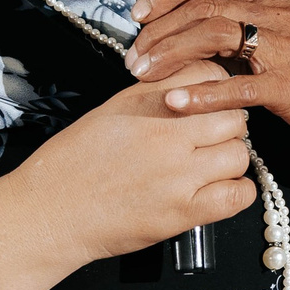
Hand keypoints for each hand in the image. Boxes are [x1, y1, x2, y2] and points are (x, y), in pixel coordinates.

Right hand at [24, 61, 252, 262]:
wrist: (49, 211)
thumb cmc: (73, 163)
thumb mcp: (112, 110)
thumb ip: (155, 95)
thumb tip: (193, 88)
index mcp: (148, 104)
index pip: (211, 76)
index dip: (214, 90)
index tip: (207, 103)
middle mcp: (167, 135)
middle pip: (234, 117)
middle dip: (226, 125)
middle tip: (209, 139)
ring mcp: (179, 176)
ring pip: (240, 155)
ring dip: (230, 160)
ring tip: (207, 167)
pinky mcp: (183, 213)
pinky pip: (239, 195)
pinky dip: (235, 192)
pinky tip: (216, 190)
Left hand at [127, 0, 289, 150]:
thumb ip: (252, 26)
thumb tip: (204, 31)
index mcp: (273, 0)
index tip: (139, 14)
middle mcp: (276, 16)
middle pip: (201, 5)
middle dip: (157, 29)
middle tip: (132, 54)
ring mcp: (285, 49)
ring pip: (213, 36)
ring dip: (169, 55)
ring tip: (143, 75)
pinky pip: (238, 87)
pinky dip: (201, 94)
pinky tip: (175, 104)